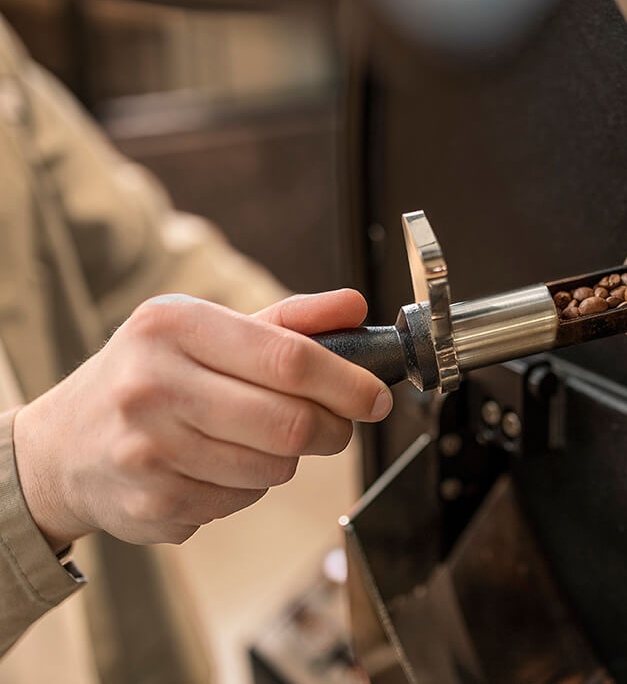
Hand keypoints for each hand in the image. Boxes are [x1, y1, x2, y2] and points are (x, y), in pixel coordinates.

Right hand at [13, 290, 391, 548]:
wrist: (64, 446)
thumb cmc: (151, 376)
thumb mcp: (206, 329)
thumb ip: (288, 319)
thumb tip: (355, 307)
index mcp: (174, 326)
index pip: (290, 358)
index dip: (349, 383)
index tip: (378, 396)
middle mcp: (154, 384)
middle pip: (291, 422)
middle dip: (333, 430)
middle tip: (336, 426)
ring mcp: (148, 450)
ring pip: (274, 469)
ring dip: (286, 460)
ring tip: (254, 440)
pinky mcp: (151, 504)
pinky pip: (242, 502)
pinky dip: (248, 488)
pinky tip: (216, 467)